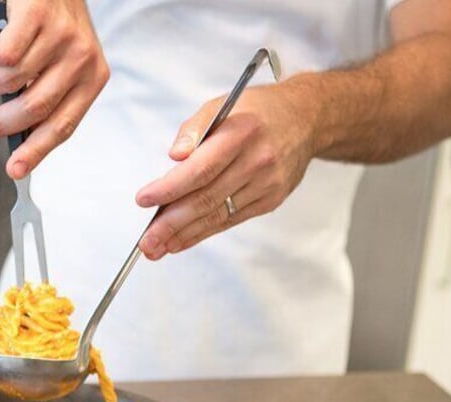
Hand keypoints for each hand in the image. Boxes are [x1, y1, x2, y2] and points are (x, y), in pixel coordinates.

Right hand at [0, 0, 108, 178]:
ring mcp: (61, 37)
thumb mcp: (64, 62)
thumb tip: (20, 135)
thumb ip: (49, 95)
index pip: (63, 125)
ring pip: (13, 81)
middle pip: (35, 108)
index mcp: (93, 78)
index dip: (35, 151)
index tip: (15, 169)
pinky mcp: (38, 16)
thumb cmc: (56, 21)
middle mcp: (82, 59)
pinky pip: (2, 54)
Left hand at [135, 84, 316, 259]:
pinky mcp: (270, 200)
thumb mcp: (222, 105)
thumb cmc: (258, 112)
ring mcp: (266, 184)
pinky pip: (231, 220)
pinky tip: (182, 241)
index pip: (200, 168)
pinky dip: (204, 232)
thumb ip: (194, 129)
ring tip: (157, 247)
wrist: (306, 120)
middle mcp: (257, 160)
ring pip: (217, 215)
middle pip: (207, 198)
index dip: (170, 188)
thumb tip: (175, 157)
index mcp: (241, 132)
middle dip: (171, 223)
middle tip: (146, 241)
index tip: (144, 200)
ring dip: (184, 235)